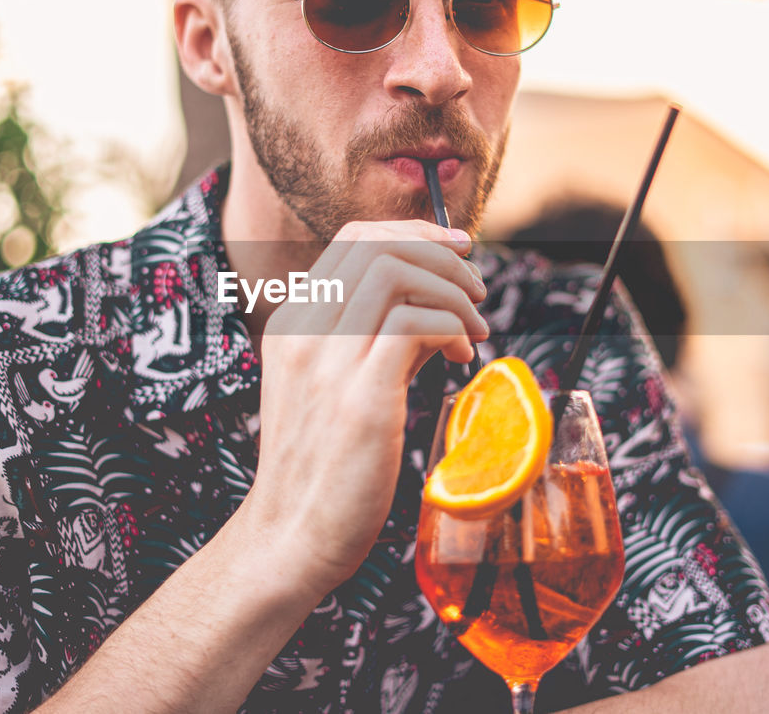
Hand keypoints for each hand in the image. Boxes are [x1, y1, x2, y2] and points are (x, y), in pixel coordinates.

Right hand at [245, 219, 487, 596]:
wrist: (291, 535)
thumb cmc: (322, 465)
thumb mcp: (335, 385)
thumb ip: (376, 338)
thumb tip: (436, 307)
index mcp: (293, 322)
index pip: (353, 239)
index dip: (413, 232)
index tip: (456, 248)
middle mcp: (303, 331)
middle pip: (377, 245)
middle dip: (441, 253)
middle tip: (477, 287)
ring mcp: (327, 362)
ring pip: (396, 274)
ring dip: (452, 290)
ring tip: (474, 327)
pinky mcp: (360, 399)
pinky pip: (414, 325)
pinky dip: (450, 327)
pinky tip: (460, 356)